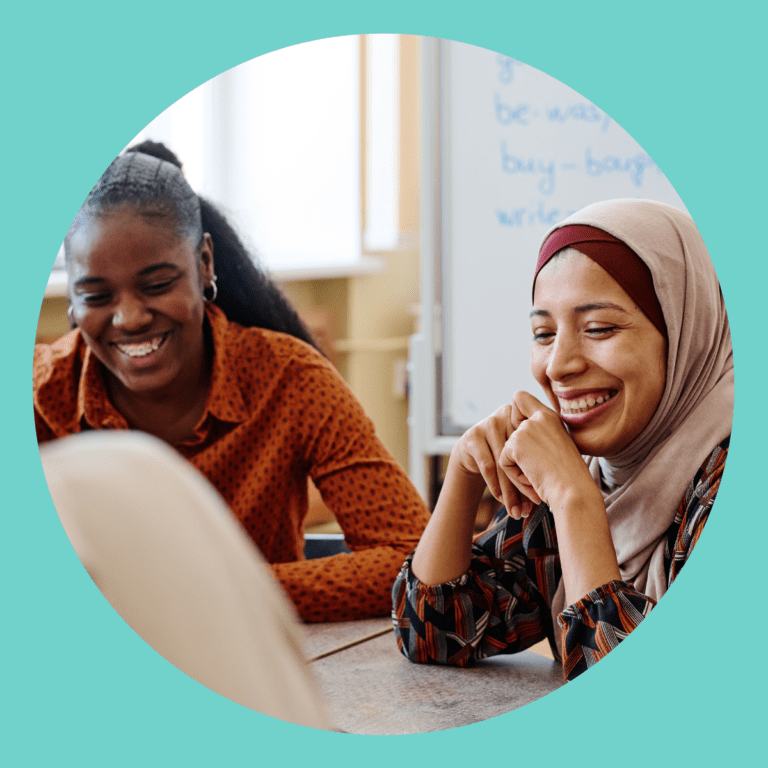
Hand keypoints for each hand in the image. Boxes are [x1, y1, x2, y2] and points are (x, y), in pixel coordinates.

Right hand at [451, 405, 537, 518]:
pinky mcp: (473, 436)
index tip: (544, 493)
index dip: (540, 470)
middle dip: (526, 484)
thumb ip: (538, 460)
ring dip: (510, 490)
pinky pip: (488, 465)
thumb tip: (556, 492)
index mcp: (525, 416)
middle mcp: (507, 415)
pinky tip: (501, 499)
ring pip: (504, 462)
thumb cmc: (507, 455)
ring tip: (517, 510)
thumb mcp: (524, 451)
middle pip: (519, 455)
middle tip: (534, 505)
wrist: (474, 452)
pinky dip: (496, 485)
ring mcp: (488, 423)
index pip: (535, 445)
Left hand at [498, 391, 594, 510]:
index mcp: (550, 416)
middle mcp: (539, 417)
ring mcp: (526, 428)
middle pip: (508, 427)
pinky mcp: (515, 443)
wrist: (574, 491)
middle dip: (516, 452)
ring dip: (518, 468)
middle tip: (539, 467)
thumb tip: (515, 437)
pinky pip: (503, 462)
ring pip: (506, 450)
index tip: (525, 437)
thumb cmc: (569, 477)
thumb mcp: (557, 448)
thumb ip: (539, 436)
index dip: (514, 416)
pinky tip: (533, 478)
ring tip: (540, 476)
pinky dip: (514, 476)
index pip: (519, 397)